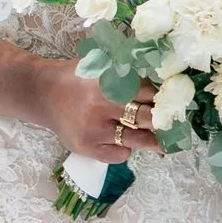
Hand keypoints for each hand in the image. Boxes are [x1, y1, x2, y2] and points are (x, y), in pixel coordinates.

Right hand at [0, 46, 159, 159]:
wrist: (44, 93)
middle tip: (175, 125)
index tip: (177, 103)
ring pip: (136, 139)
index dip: (165, 99)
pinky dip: (126, 150)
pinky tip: (123, 142)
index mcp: (109, 80)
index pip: (148, 92)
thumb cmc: (80, 79)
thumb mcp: (104, 67)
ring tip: (164, 143)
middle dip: (164, 122)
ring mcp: (94, 128)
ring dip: (153, 141)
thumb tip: (165, 87)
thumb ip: (130, 74)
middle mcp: (101, 104)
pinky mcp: (87, 146)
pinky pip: (119, 155)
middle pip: (147, 117)